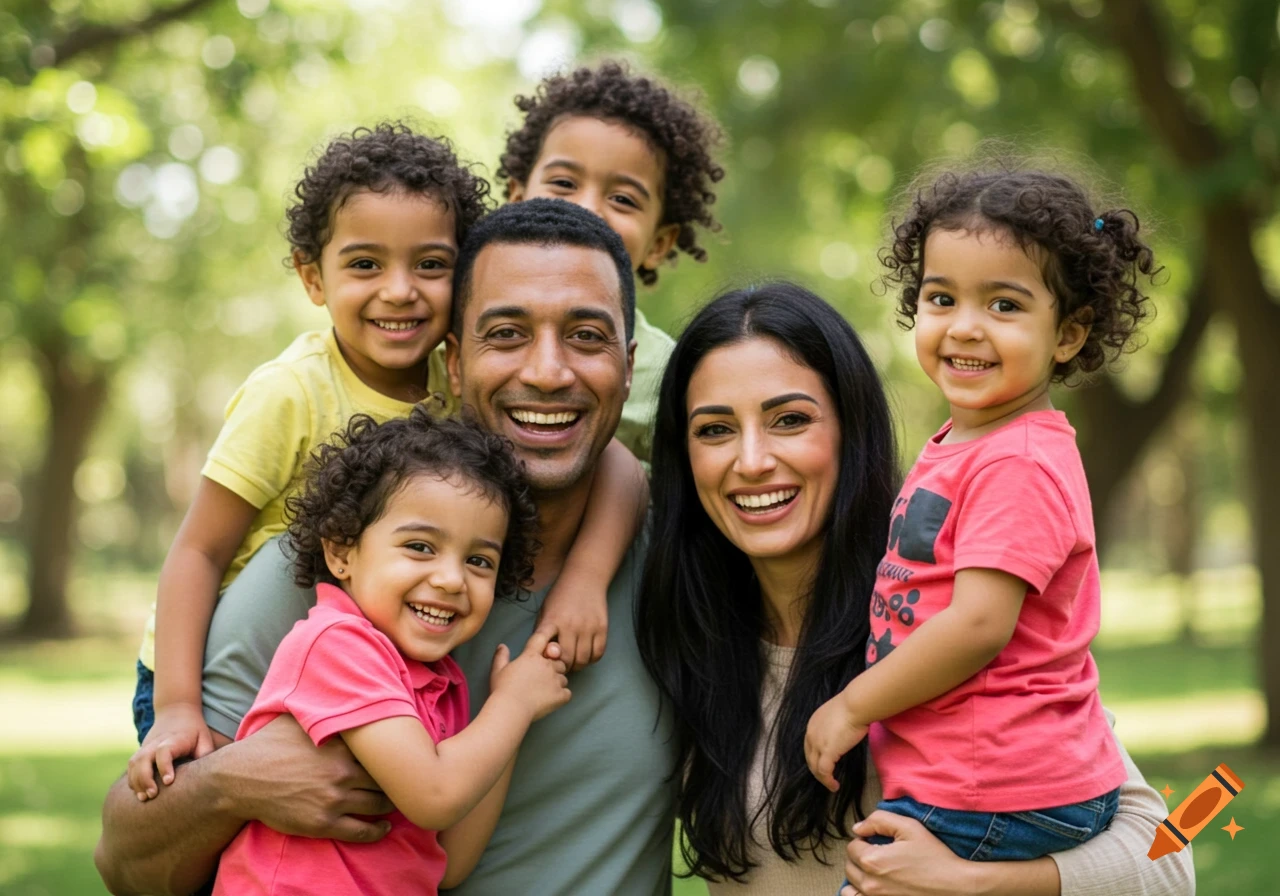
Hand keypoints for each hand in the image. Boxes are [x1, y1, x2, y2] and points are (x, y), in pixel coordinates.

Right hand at [127, 702, 214, 799]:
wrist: (176, 710)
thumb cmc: (194, 730)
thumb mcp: (204, 738)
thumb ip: (205, 755)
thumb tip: (207, 775)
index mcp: (174, 738)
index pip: (164, 751)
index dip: (164, 766)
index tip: (169, 781)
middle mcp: (156, 742)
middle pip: (144, 758)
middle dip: (145, 778)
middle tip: (153, 795)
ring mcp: (146, 746)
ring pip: (134, 763)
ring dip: (136, 781)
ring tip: (144, 798)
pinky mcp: (141, 752)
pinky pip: (131, 766)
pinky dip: (132, 780)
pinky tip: (139, 793)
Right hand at [232, 715, 395, 842]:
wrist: (240, 780)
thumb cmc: (267, 746)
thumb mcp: (295, 718)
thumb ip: (320, 707)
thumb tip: (336, 687)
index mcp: (340, 745)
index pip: (382, 749)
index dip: (395, 751)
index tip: (403, 752)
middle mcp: (342, 772)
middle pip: (386, 778)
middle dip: (396, 779)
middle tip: (404, 780)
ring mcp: (334, 800)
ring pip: (379, 805)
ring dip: (390, 804)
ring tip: (397, 801)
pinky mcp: (323, 824)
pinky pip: (361, 831)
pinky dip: (377, 831)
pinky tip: (384, 828)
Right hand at [489, 628, 570, 721]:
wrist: (511, 709)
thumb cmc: (502, 690)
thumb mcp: (497, 670)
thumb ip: (501, 656)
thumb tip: (502, 646)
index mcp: (531, 656)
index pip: (542, 638)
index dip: (548, 636)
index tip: (549, 641)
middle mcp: (546, 665)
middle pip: (558, 662)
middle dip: (553, 668)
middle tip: (542, 679)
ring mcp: (555, 680)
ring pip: (563, 678)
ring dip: (558, 683)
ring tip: (545, 692)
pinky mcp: (561, 695)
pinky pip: (567, 693)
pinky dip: (562, 697)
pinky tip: (551, 701)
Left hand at [535, 582, 607, 670]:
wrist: (585, 579)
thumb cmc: (561, 596)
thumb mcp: (545, 611)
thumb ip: (541, 633)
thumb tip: (540, 656)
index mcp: (552, 621)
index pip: (545, 648)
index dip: (545, 660)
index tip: (547, 661)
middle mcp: (571, 625)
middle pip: (567, 660)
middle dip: (563, 666)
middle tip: (562, 664)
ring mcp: (588, 627)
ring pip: (583, 660)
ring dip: (578, 665)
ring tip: (574, 660)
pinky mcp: (602, 628)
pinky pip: (598, 653)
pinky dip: (592, 659)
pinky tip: (586, 654)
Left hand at [804, 694, 868, 792]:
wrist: (855, 706)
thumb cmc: (852, 707)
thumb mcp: (838, 715)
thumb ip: (835, 725)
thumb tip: (843, 731)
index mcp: (813, 724)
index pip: (809, 745)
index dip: (815, 756)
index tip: (824, 763)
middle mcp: (811, 734)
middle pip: (810, 758)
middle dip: (816, 769)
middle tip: (826, 778)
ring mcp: (817, 744)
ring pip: (815, 767)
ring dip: (822, 778)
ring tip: (831, 785)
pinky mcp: (827, 752)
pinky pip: (824, 772)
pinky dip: (828, 781)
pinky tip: (835, 786)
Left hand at [840, 811, 972, 895]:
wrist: (955, 884)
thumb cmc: (934, 856)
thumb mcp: (909, 827)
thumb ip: (879, 820)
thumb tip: (858, 828)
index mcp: (873, 861)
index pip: (852, 846)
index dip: (864, 840)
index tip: (878, 841)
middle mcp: (870, 884)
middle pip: (849, 866)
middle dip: (860, 856)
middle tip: (879, 853)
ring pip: (851, 886)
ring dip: (859, 876)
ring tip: (876, 871)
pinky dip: (860, 893)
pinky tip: (876, 885)